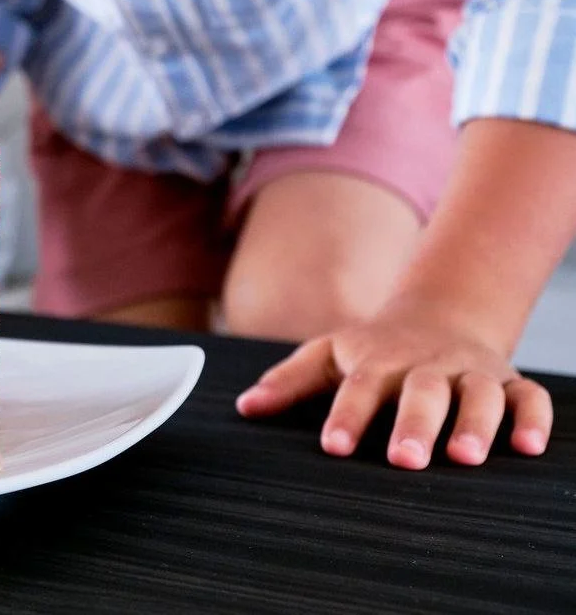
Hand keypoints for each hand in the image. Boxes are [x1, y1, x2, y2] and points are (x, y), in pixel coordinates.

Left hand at [235, 301, 552, 468]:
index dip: (347, 417)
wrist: (439, 315)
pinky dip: (531, 419)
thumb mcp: (328, 354)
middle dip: (414, 424)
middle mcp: (427, 366)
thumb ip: (289, 381)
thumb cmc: (375, 349)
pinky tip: (527, 447)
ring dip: (474, 422)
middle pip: (422, 392)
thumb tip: (243, 409)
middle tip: (404, 459)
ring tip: (465, 457)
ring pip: (478, 394)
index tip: (334, 448)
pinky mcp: (510, 382)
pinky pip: (528, 398)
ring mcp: (470, 373)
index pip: (360, 388)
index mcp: (380, 361)